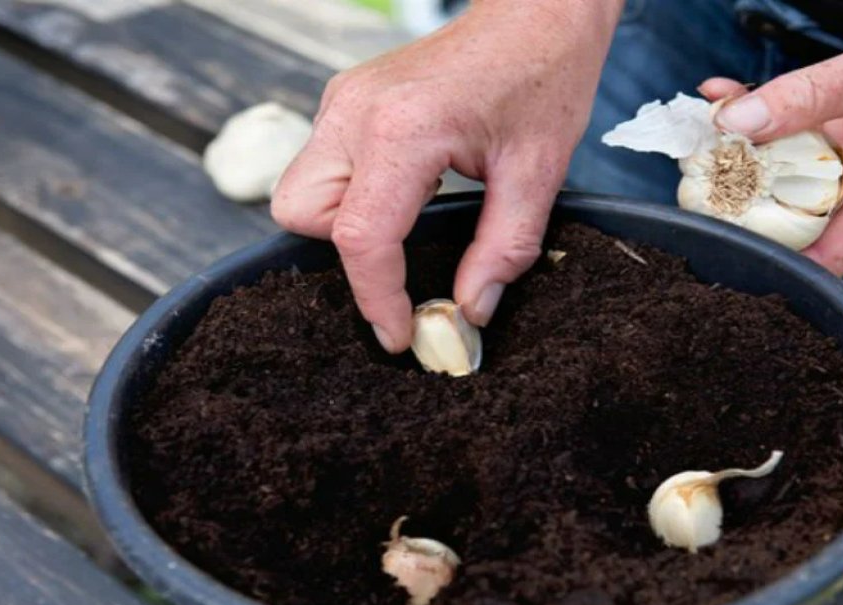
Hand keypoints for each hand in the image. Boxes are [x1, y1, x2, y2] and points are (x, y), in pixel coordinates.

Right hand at [271, 1, 620, 351]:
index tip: (400, 334)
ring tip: (410, 221)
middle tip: (405, 262)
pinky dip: (352, 195)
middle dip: (346, 254)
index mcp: (403, 130)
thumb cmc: (542, 76)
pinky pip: (322, 165)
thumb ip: (502, 251)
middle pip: (301, 213)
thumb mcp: (538, 175)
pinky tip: (406, 192)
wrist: (537, 14)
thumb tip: (470, 311)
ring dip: (344, 224)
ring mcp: (345, 100)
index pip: (359, 237)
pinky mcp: (348, 99)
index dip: (377, 299)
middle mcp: (357, 111)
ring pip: (301, 191)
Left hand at [701, 0, 842, 275]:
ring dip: (749, 148)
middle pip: (802, 210)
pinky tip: (729, 96)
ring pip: (796, 164)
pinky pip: (807, 127)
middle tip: (691, 183)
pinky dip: (770, 112)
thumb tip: (736, 123)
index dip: (776, 258)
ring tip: (698, 131)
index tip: (721, 246)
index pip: (828, 255)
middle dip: (746, 198)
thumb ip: (808, 97)